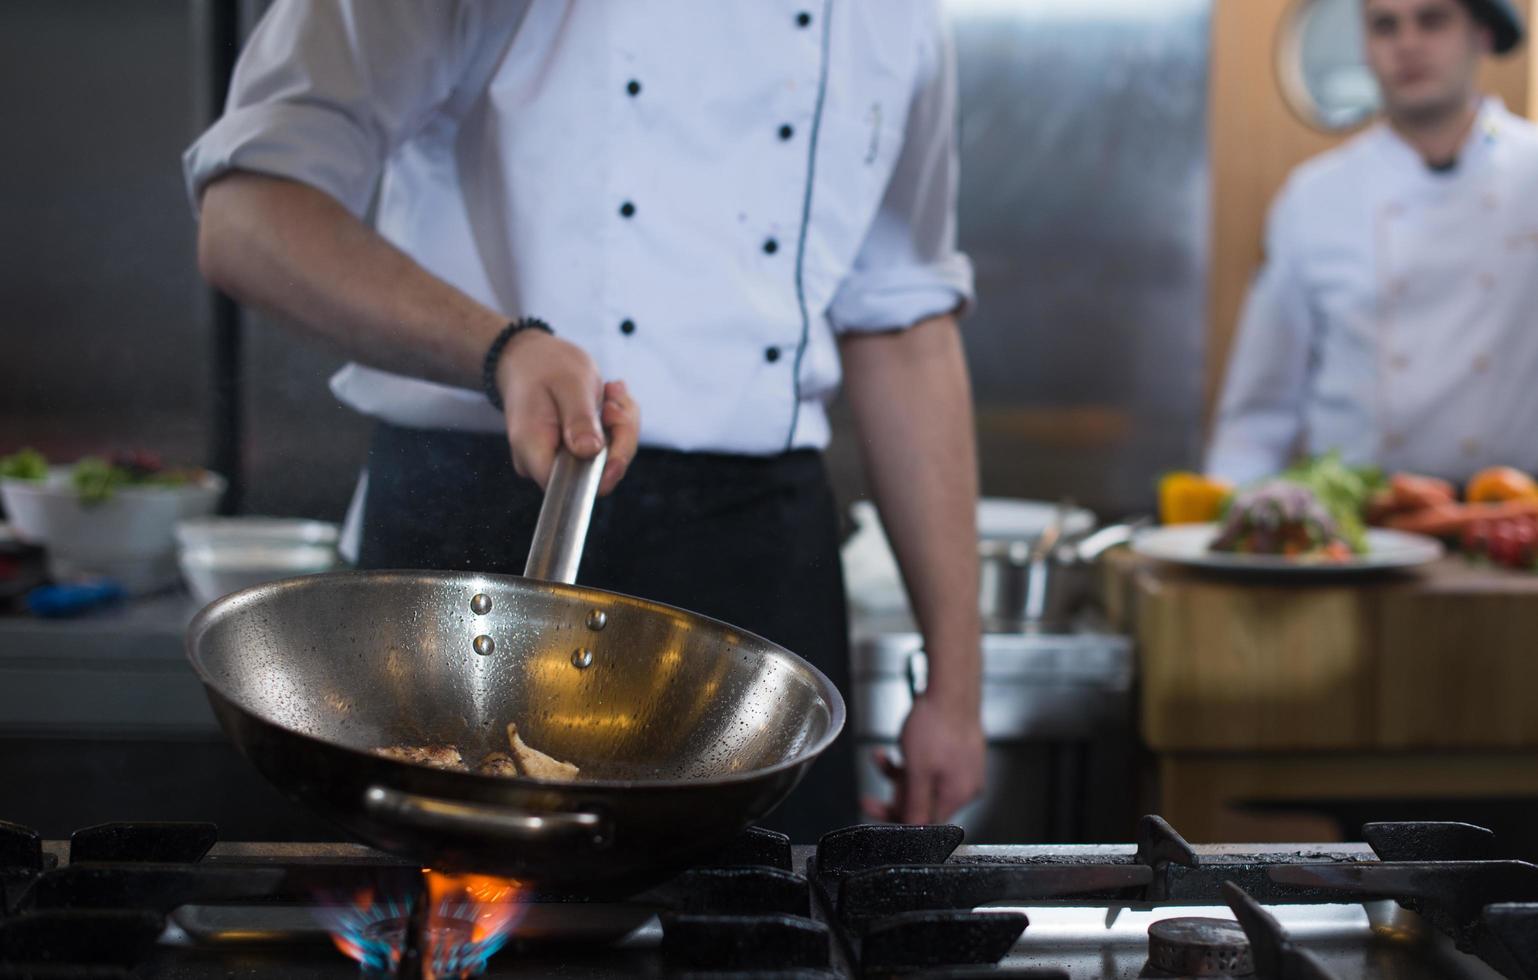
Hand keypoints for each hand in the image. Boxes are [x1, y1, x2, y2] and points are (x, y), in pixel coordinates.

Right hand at [494, 331, 639, 493]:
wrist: (529, 358)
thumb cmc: (545, 366)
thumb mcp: (569, 384)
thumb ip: (579, 419)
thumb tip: (590, 451)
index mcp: (532, 446)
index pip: (570, 484)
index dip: (603, 468)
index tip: (615, 425)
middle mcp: (541, 462)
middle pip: (595, 474)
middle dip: (619, 436)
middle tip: (615, 398)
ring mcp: (557, 460)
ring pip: (607, 462)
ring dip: (620, 426)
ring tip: (612, 392)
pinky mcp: (572, 454)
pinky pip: (606, 449)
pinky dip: (616, 424)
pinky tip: (611, 397)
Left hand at [861, 693, 984, 823]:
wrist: (950, 686)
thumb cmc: (938, 723)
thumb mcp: (917, 771)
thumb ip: (914, 804)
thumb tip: (914, 830)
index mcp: (958, 795)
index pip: (927, 824)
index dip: (897, 818)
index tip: (876, 810)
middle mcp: (965, 785)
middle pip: (924, 803)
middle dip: (896, 792)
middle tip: (870, 793)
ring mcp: (962, 768)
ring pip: (924, 782)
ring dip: (899, 773)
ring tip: (881, 758)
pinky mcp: (957, 753)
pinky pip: (930, 765)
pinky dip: (911, 759)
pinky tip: (895, 747)